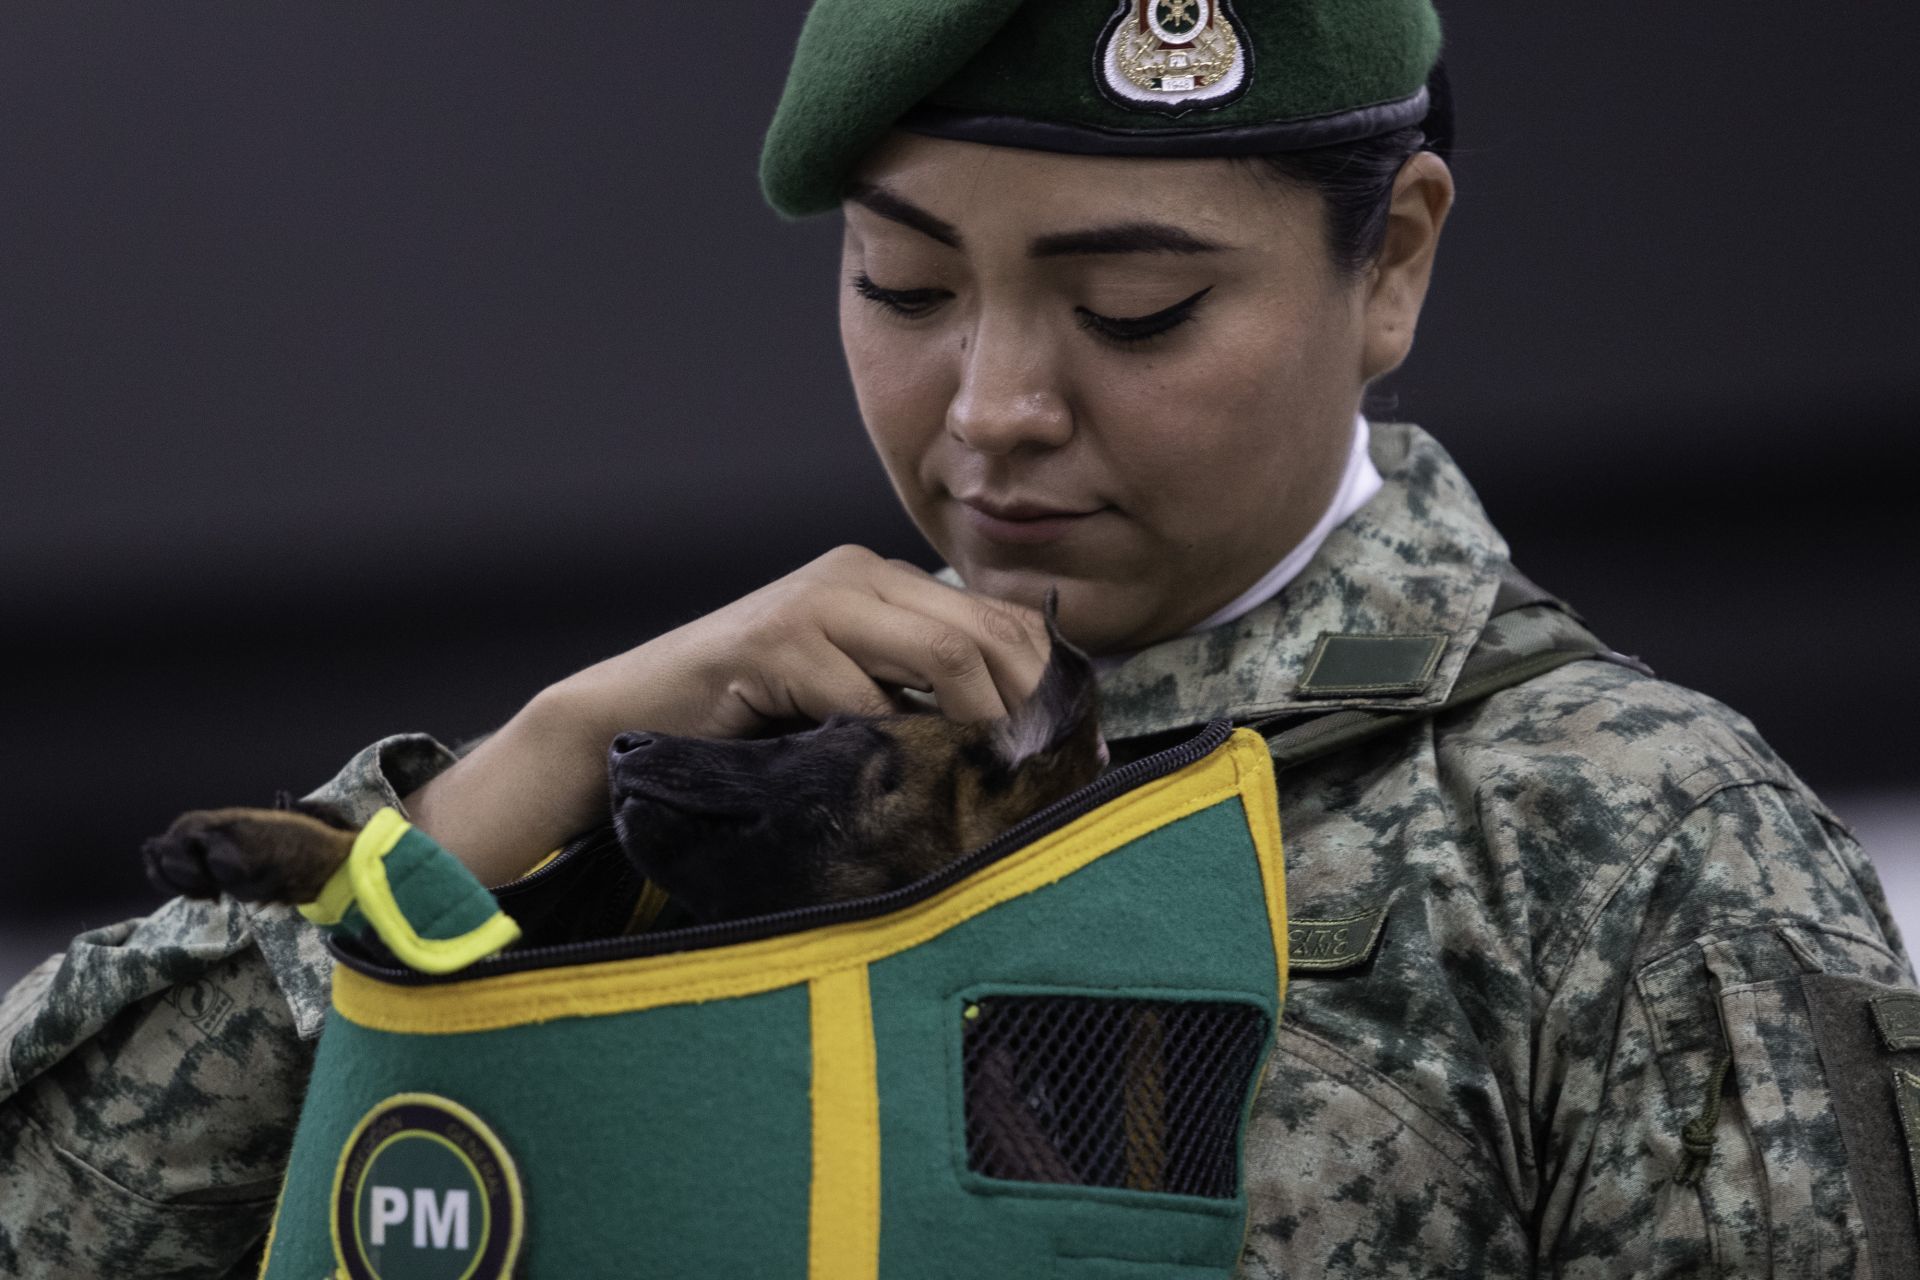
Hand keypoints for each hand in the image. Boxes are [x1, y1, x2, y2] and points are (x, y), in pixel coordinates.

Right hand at [403, 547, 1050, 885]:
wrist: (630, 715)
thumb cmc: (746, 720)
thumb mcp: (850, 696)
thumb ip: (917, 696)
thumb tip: (1017, 743)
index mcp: (881, 579)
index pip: (1002, 618)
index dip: (1046, 683)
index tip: (1067, 750)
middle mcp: (857, 573)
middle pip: (986, 634)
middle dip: (1025, 710)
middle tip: (1038, 778)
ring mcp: (815, 602)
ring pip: (945, 657)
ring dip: (975, 729)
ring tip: (984, 783)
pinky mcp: (777, 642)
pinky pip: (868, 699)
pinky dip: (896, 748)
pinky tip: (901, 785)